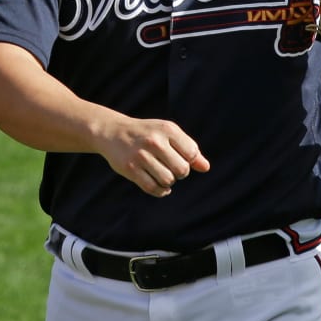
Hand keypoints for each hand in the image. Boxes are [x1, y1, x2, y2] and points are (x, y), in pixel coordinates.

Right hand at [96, 118, 210, 196]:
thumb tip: (206, 168)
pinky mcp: (130, 169)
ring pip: (168, 180)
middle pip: (182, 170)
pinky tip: (161, 187)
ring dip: (169, 182)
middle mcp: (154, 141)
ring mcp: (141, 155)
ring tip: (164, 174)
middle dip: (181, 173)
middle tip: (172, 168)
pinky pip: (152, 188)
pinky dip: (160, 191)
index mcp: (168, 129)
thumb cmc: (149, 134)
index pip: (191, 153)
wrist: (114, 132)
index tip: (181, 158)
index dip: (190, 161)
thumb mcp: (169, 134)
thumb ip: (189, 149)